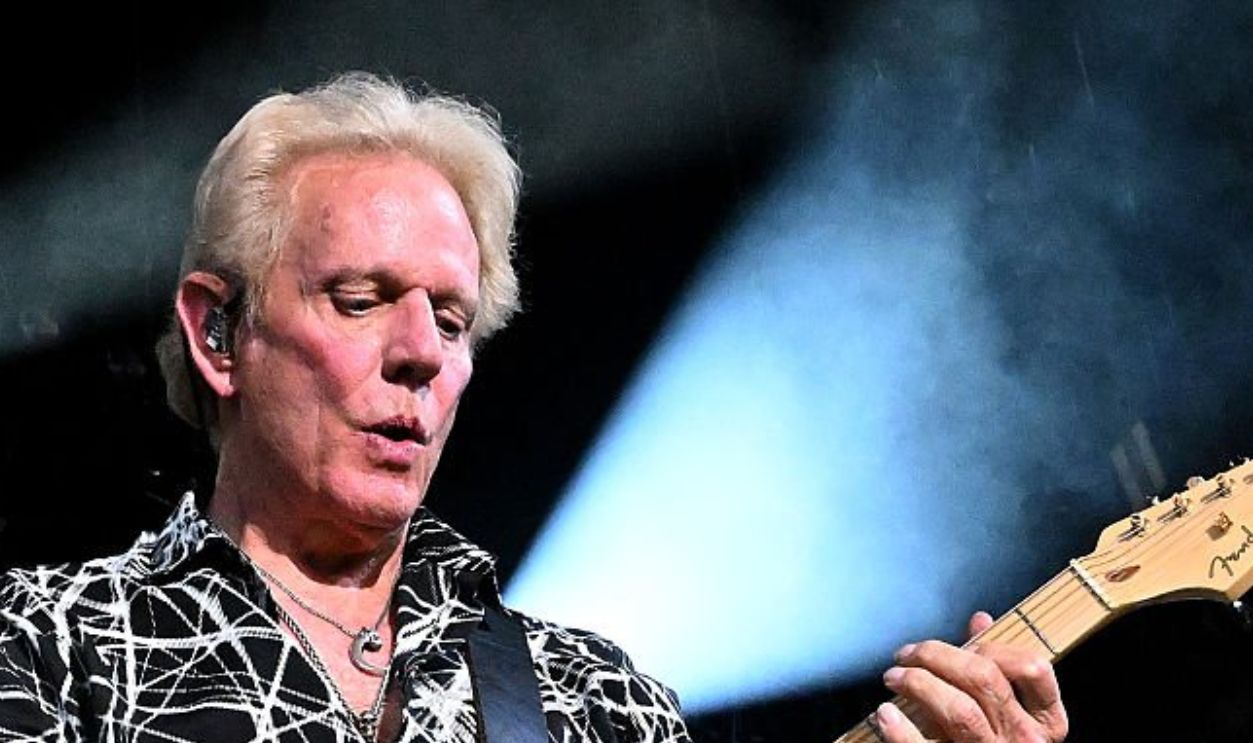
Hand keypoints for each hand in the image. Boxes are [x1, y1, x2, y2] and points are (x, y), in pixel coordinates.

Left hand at [872, 611, 1067, 741]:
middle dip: (938, 655)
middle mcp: (1024, 740)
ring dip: (919, 684)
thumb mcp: (1011, 713)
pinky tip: (885, 714)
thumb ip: (997, 668)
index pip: (1032, 667)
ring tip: (894, 677)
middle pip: (984, 679)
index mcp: (1044, 722)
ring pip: (959, 710)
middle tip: (907, 654)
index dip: (991, 645)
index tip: (961, 643)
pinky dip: (900, 730)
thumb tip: (980, 621)